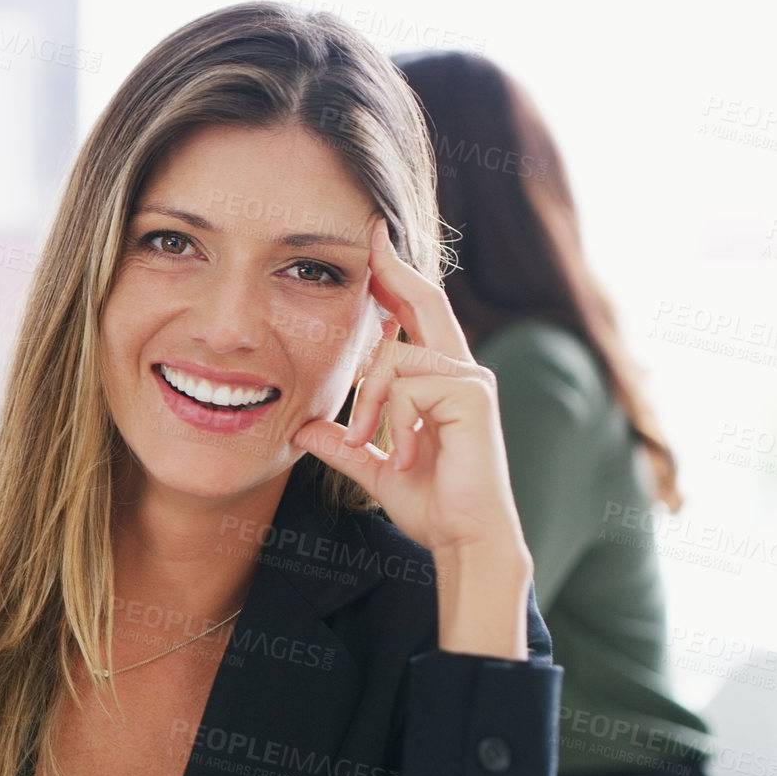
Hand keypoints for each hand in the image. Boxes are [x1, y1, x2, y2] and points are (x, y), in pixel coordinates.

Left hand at [291, 220, 531, 658]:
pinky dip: (389, 416)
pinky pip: (407, 384)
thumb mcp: (374, 467)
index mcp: (442, 381)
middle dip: (394, 268)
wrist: (462, 539)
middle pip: (426, 301)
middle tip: (370, 236)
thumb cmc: (431, 504)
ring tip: (366, 441)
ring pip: (395, 358)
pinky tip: (400, 448)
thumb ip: (343, 444)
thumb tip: (303, 427)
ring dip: (367, 401)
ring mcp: (472, 380)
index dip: (397, 279)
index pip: (419, 317)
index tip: (374, 246)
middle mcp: (463, 371)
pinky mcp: (473, 396)